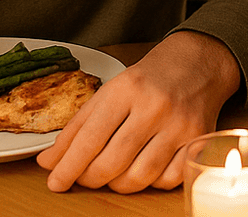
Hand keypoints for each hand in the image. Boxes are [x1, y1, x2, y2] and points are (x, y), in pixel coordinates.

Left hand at [37, 31, 241, 192]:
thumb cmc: (149, 78)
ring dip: (118, 184)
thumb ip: (78, 127)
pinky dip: (150, 184)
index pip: (90, 139)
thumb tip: (49, 162)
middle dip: (90, 178)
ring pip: (139, 176)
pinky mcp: (198, 139)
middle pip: (112, 162)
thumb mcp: (110, 91)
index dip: (68, 167)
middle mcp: (154, 107)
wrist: (197, 63)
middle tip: (84, 177)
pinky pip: (167, 180)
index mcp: (127, 90)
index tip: (55, 183)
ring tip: (112, 174)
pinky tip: (143, 170)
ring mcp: (179, 125)